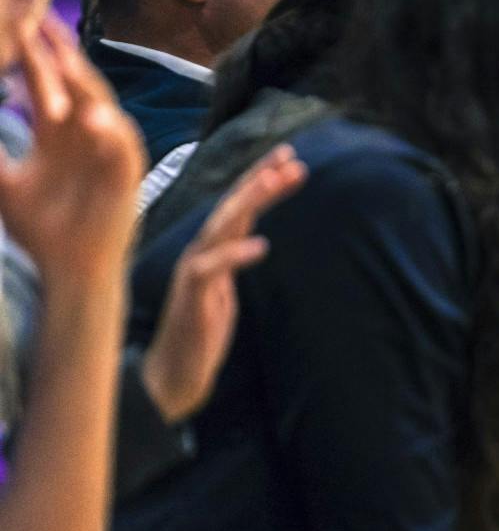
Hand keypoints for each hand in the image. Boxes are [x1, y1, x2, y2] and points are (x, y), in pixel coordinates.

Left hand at [0, 22, 143, 285]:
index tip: (15, 18)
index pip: (47, 80)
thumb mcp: (3, 183)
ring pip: (99, 106)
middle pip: (74, 82)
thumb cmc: (40, 231)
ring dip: (83, 85)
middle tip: (37, 19)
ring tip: (63, 60)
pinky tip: (90, 118)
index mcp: (58, 132)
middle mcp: (86, 134)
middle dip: (58, 52)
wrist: (68, 269)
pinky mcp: (125, 175)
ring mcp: (108, 151)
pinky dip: (108, 132)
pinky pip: (120, 147)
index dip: (32, 52)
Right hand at [141, 145, 306, 423]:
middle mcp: (202, 253)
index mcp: (213, 251)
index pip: (238, 207)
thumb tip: (252, 237)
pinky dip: (235, 254)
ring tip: (277, 182)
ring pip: (221, 227)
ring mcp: (194, 272)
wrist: (174, 373)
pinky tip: (261, 245)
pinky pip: (211, 269)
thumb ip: (234, 259)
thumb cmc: (200, 330)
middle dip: (260, 179)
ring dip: (249, 202)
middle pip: (232, 207)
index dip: (261, 180)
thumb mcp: (226, 287)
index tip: (289, 157)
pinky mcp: (191, 296)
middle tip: (291, 157)